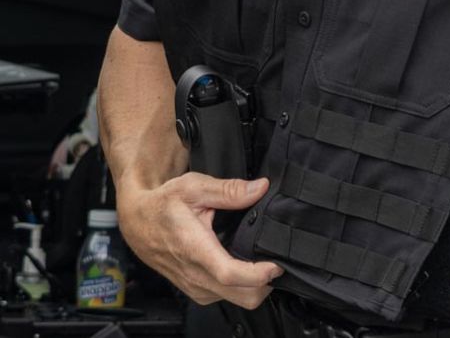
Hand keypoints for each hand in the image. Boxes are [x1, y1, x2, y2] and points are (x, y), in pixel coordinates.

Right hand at [117, 173, 282, 308]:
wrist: (137, 220)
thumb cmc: (163, 204)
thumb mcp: (194, 187)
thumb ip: (229, 190)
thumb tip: (260, 188)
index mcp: (195, 248)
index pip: (230, 274)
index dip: (259, 274)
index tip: (276, 264)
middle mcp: (195, 273)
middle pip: (241, 296)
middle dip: (265, 285)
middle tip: (276, 262)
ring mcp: (194, 285)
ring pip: (235, 300)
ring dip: (254, 287)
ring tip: (261, 263)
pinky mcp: (195, 289)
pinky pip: (224, 298)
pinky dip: (240, 288)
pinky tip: (243, 268)